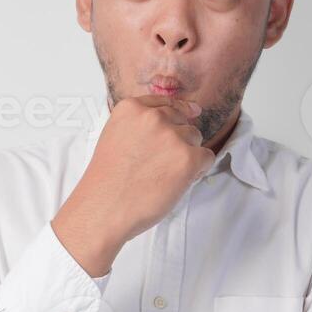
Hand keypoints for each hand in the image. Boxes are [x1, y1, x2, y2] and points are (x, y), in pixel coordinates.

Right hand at [52, 96, 213, 276]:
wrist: (104, 209)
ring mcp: (171, 136)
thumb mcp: (115, 137)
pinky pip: (207, 157)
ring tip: (164, 175)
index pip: (164, 102)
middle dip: (178, 139)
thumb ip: (138, 126)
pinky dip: (198, 170)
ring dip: (187, 155)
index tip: (189, 113)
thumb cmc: (107, 181)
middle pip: (182, 120)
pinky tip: (177, 182)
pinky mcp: (188, 157)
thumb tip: (170, 121)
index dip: (177, 112)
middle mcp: (153, 117)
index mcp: (131, 109)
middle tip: (160, 164)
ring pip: (195, 138)